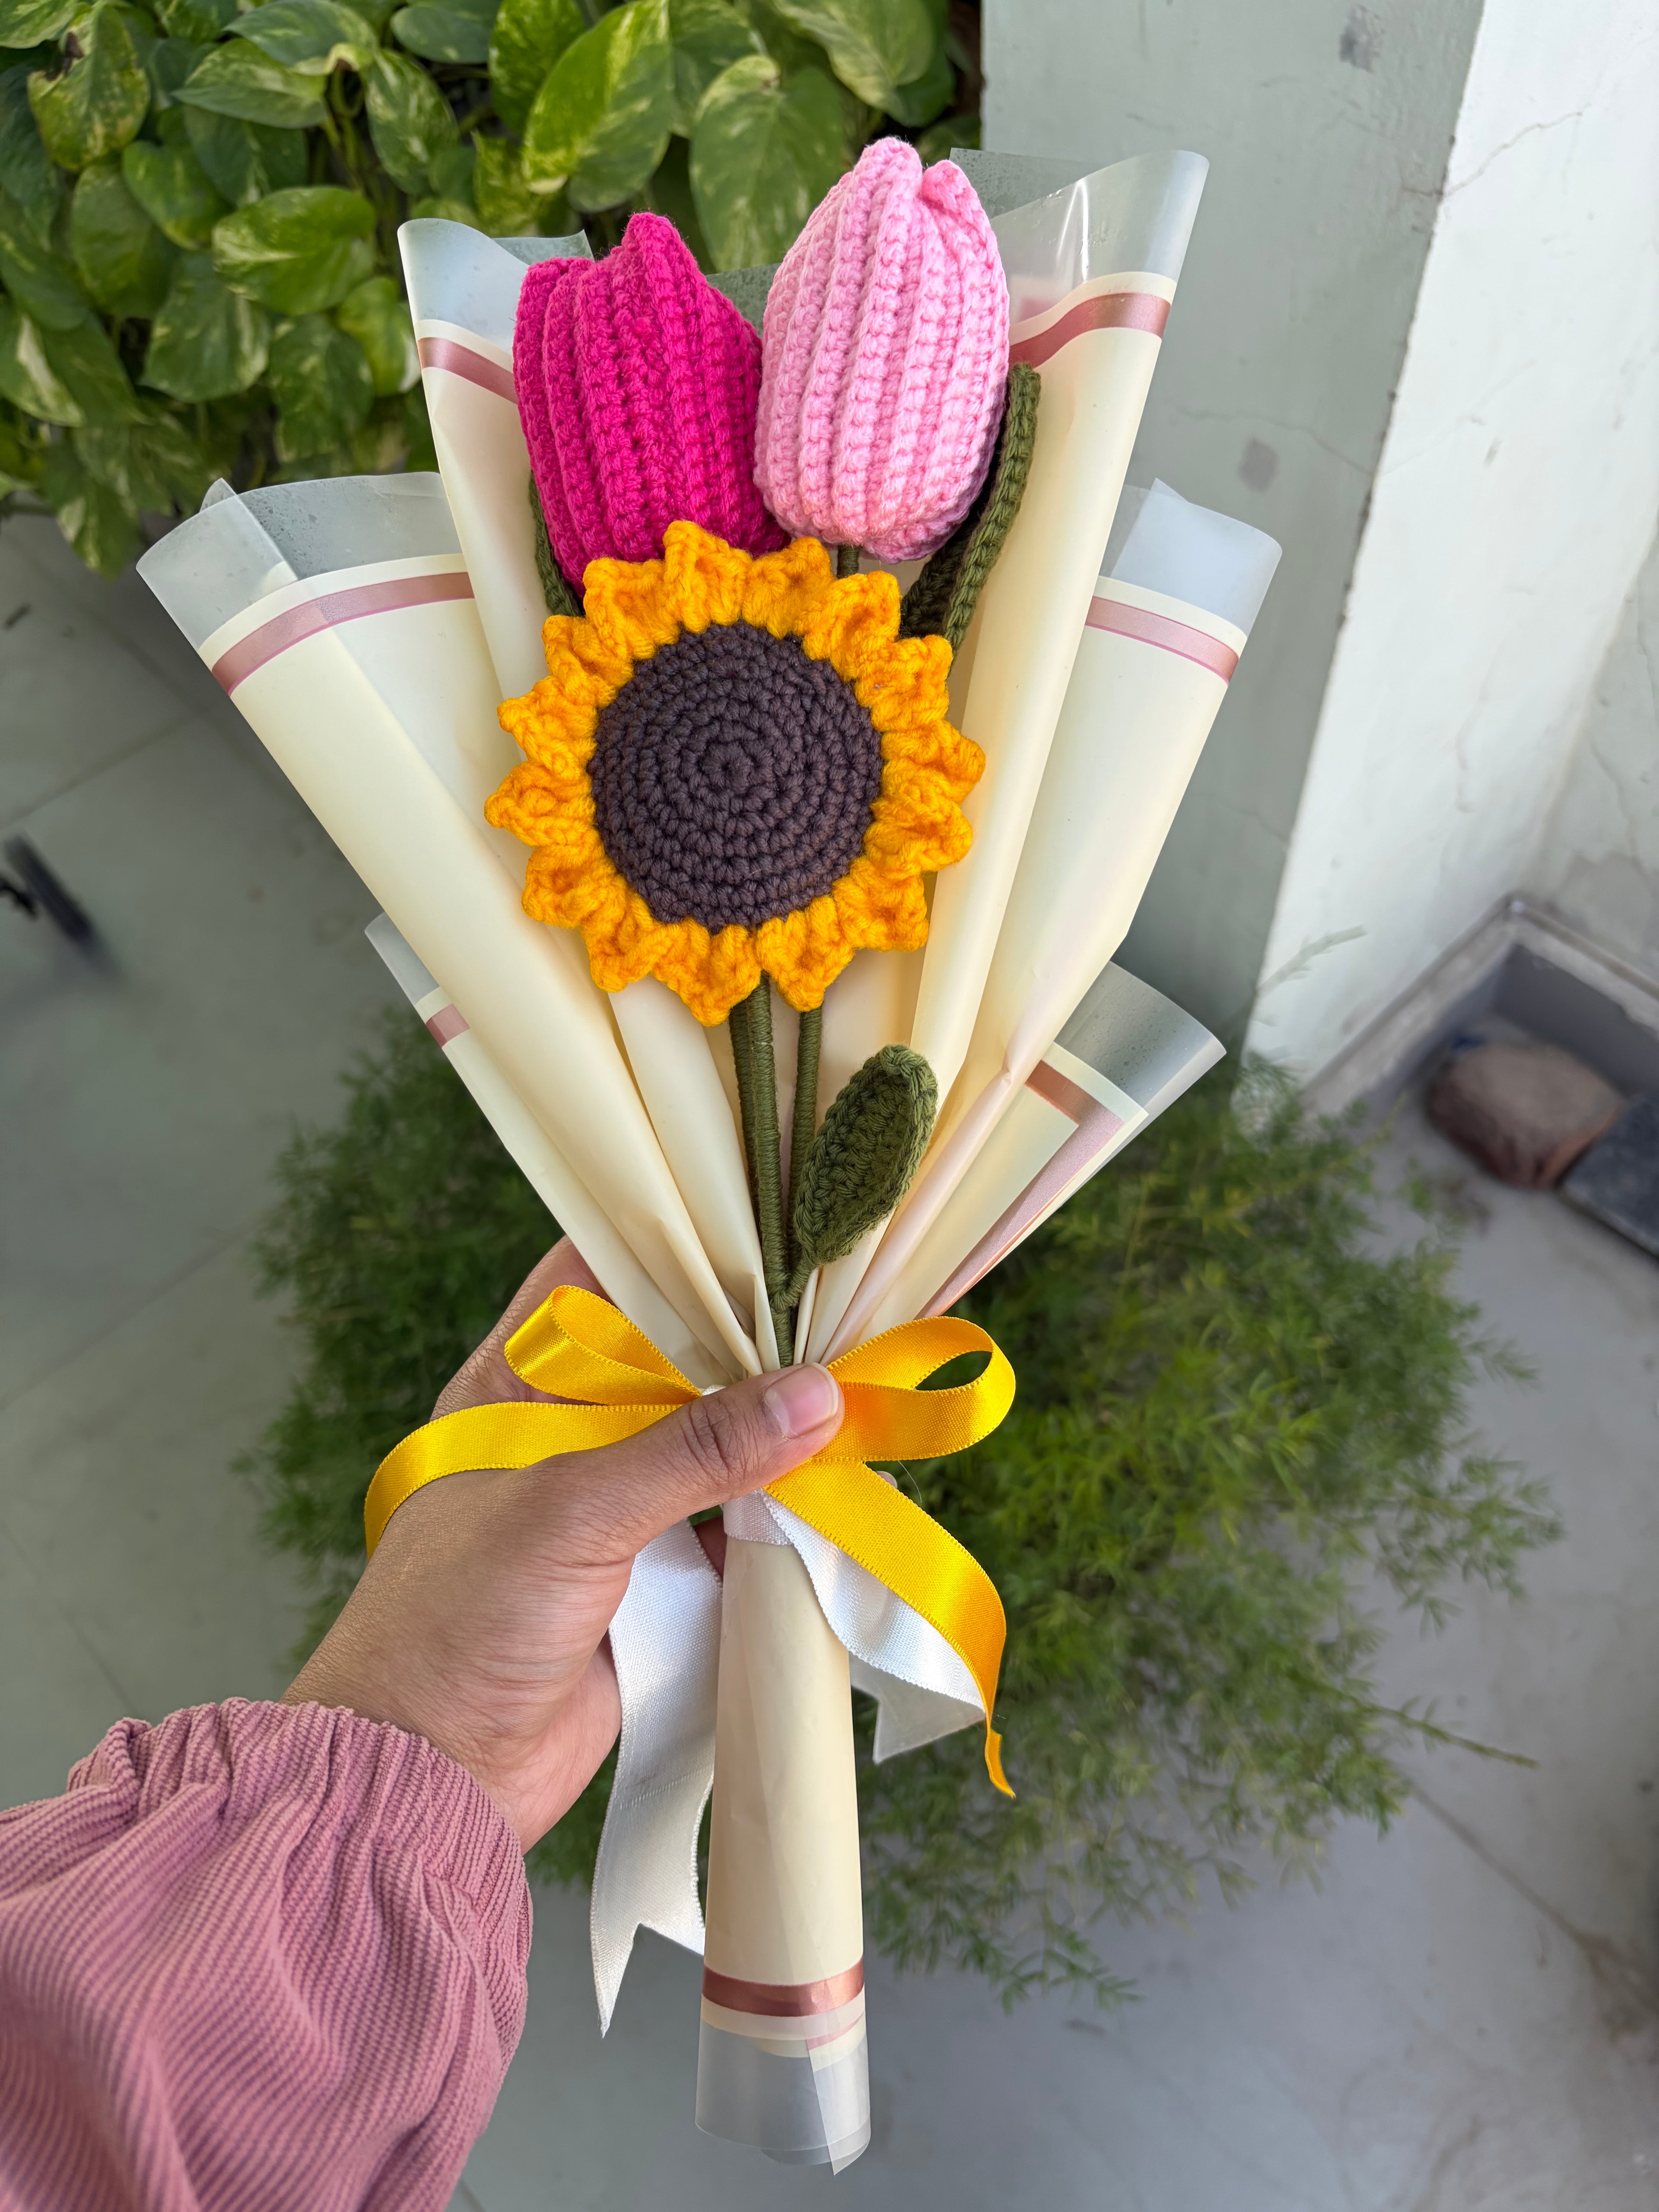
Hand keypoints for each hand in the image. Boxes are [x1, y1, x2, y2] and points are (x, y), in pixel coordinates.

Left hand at [283, 1240, 842, 1848]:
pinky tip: (839, 1486)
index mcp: (515, 1388)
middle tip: (842, 1313)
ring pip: (712, 1445)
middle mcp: (566, 1434)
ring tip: (859, 1388)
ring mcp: (612, 1509)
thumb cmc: (457, 1625)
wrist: (426, 1780)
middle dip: (754, 1345)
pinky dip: (780, 1512)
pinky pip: (730, 1527)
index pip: (599, 1279)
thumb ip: (694, 1451)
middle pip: (676, 1362)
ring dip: (776, 1432)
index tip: (768, 1227)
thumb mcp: (572, 1514)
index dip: (678, 1250)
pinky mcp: (652, 1581)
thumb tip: (814, 1395)